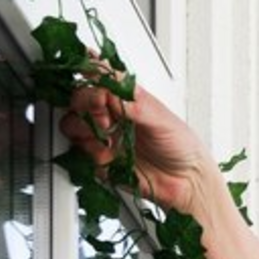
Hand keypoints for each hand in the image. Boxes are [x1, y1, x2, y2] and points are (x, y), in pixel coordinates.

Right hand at [58, 78, 223, 219]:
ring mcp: (103, 137)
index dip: (89, 76)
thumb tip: (110, 87)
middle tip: (106, 119)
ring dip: (86, 130)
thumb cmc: (181, 145)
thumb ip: (132, 102)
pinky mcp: (100, 161)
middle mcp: (111, 115)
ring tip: (109, 139)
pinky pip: (80, 154)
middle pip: (77, 100)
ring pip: (72, 125)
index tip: (95, 84)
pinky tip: (112, 157)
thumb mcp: (160, 117)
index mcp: (125, 98)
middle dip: (87, 106)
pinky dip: (93, 154)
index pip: (97, 77)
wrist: (186, 181)